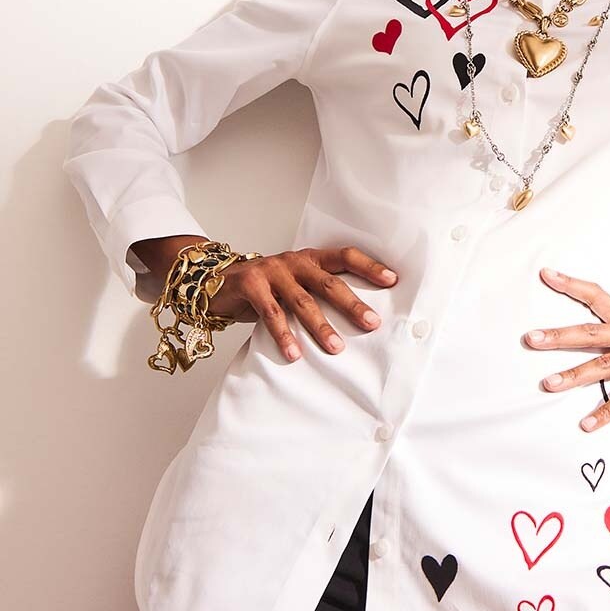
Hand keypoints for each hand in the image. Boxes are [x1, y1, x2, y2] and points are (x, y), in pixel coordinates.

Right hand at [206, 246, 397, 361]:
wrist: (216, 281)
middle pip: (329, 282)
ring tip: (336, 348)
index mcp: (310, 258)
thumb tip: (358, 319)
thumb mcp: (294, 284)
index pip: (345, 256)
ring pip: (302, 301)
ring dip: (320, 326)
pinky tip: (294, 354)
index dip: (369, 266)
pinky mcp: (250, 285)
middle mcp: (294, 261)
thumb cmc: (266, 287)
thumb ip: (318, 293)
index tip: (393, 280)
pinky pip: (270, 314)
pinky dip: (283, 335)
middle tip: (372, 323)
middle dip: (352, 304)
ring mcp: (272, 271)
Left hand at [523, 268, 609, 430]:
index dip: (573, 285)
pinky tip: (588, 423)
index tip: (546, 274)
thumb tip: (584, 358)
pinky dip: (607, 411)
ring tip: (548, 385)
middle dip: (559, 335)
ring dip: (574, 376)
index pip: (599, 296)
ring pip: (607, 364)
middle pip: (593, 330)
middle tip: (531, 339)